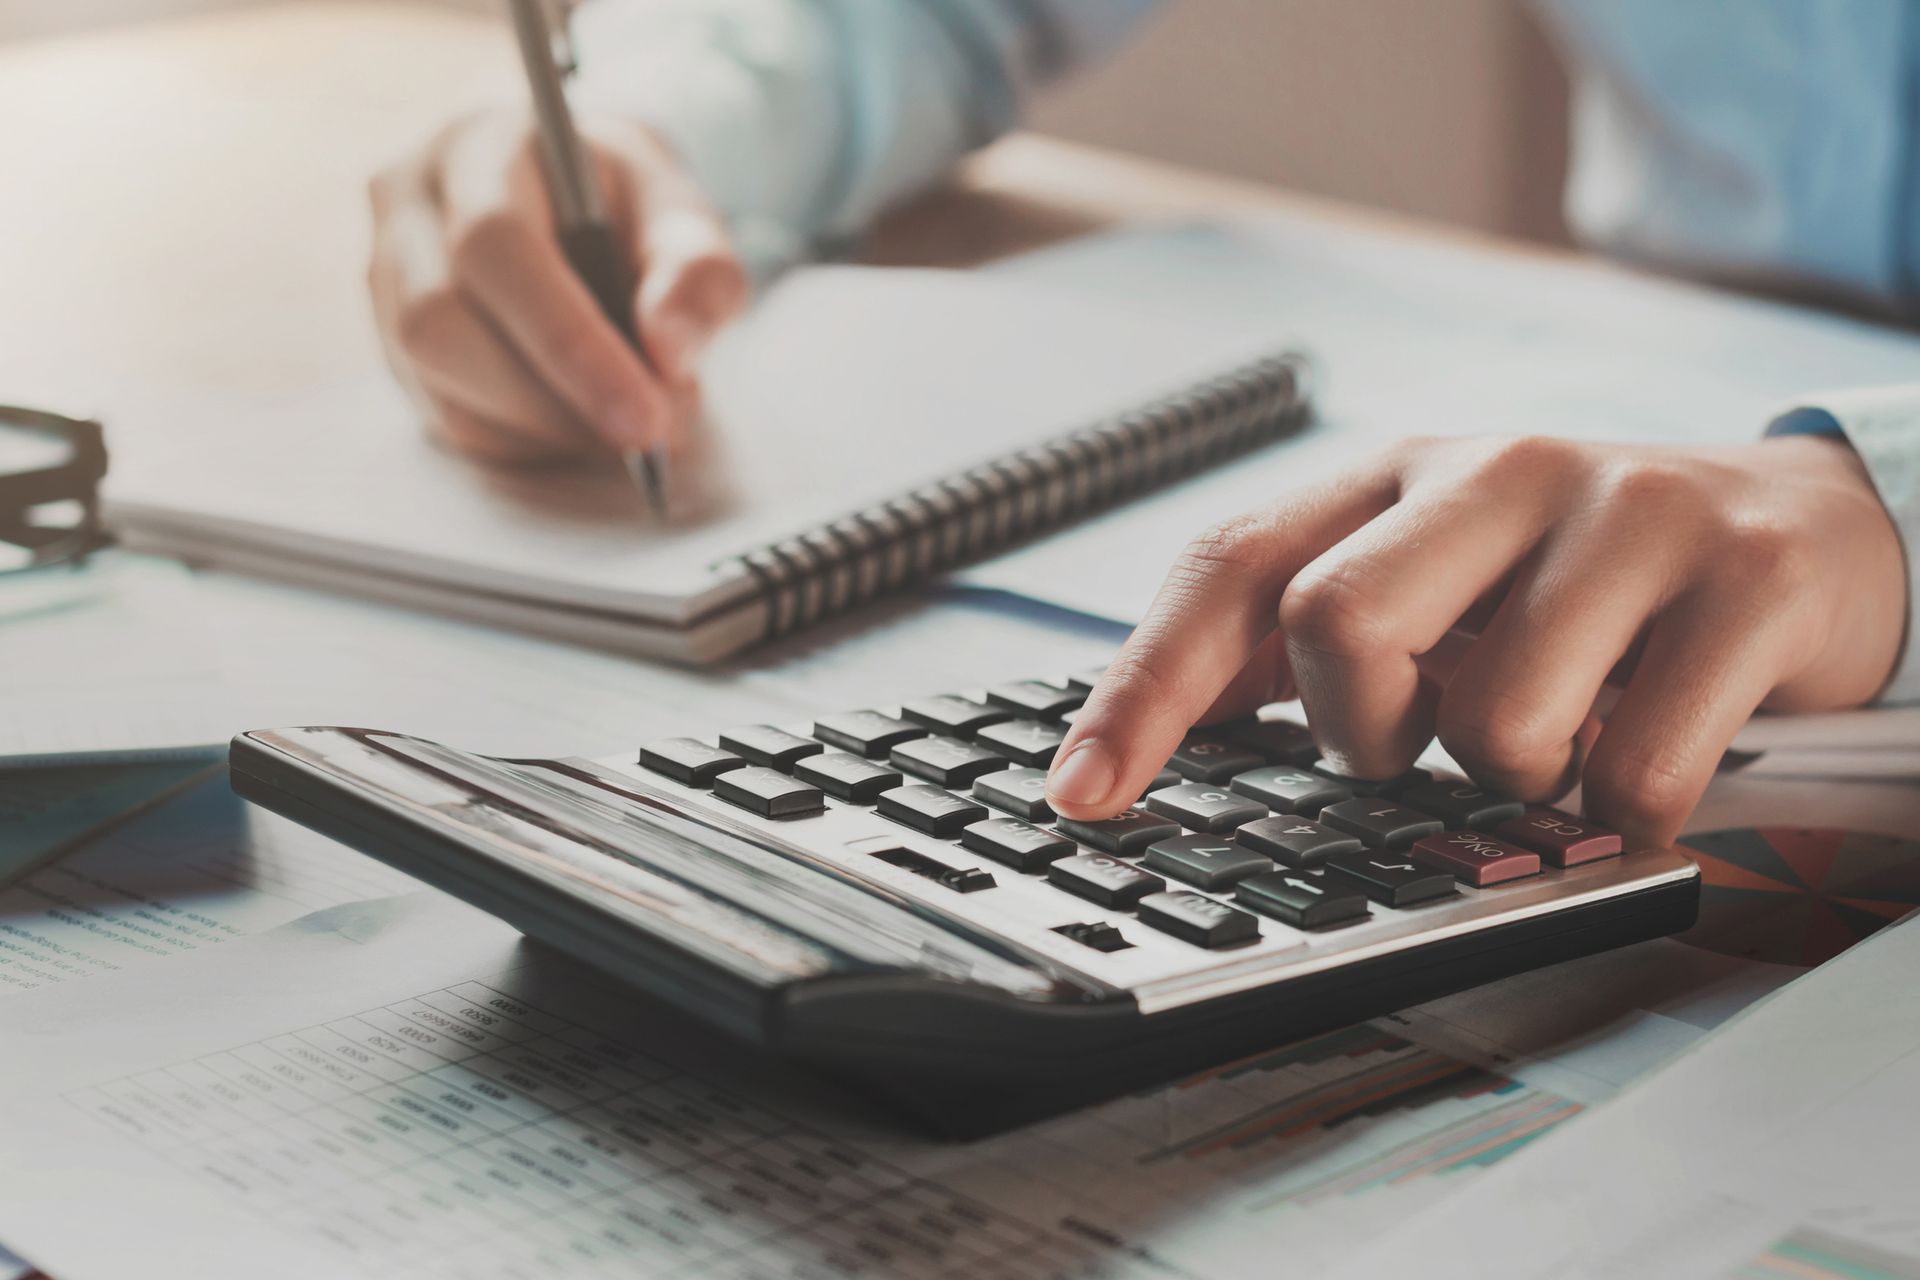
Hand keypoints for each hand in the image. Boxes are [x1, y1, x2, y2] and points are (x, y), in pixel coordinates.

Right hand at [367, 109, 746, 464]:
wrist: (574, 201)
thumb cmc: (627, 206)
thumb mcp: (683, 216)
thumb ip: (696, 272)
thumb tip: (670, 353)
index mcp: (476, 149)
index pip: (494, 245)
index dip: (569, 343)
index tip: (646, 417)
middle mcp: (407, 209)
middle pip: (442, 324)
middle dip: (554, 401)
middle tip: (653, 434)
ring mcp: (386, 281)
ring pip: (437, 383)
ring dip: (545, 429)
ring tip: (631, 427)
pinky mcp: (394, 347)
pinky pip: (448, 419)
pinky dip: (527, 441)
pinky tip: (584, 425)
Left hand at [1047, 434, 1905, 846]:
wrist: (1799, 532)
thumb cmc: (1576, 581)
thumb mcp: (1435, 580)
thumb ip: (1307, 638)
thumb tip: (1154, 737)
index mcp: (1391, 478)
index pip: (1230, 568)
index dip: (1144, 689)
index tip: (1085, 795)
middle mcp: (1495, 470)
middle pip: (1334, 622)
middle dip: (1361, 736)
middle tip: (1419, 746)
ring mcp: (1624, 512)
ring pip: (1492, 718)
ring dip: (1510, 778)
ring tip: (1559, 737)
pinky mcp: (1742, 577)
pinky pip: (1634, 769)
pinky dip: (1621, 813)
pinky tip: (1645, 759)